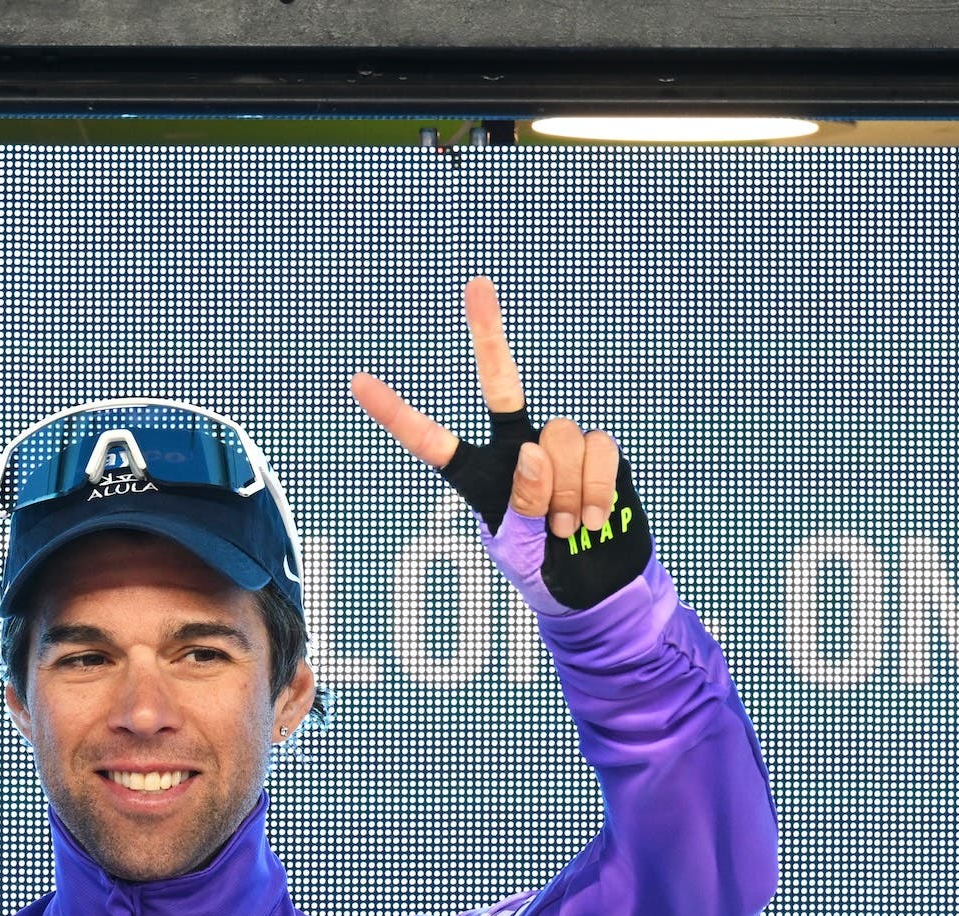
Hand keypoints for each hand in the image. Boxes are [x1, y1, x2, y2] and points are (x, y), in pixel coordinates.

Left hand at [350, 277, 650, 613]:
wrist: (601, 588)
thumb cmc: (547, 575)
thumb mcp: (520, 554)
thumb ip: (520, 508)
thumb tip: (533, 452)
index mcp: (478, 478)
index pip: (431, 441)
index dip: (396, 414)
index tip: (357, 381)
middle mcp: (517, 451)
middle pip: (502, 385)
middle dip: (490, 335)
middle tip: (476, 284)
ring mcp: (559, 447)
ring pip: (557, 435)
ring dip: (564, 490)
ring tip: (565, 529)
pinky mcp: (599, 452)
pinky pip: (596, 448)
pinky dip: (594, 486)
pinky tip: (595, 520)